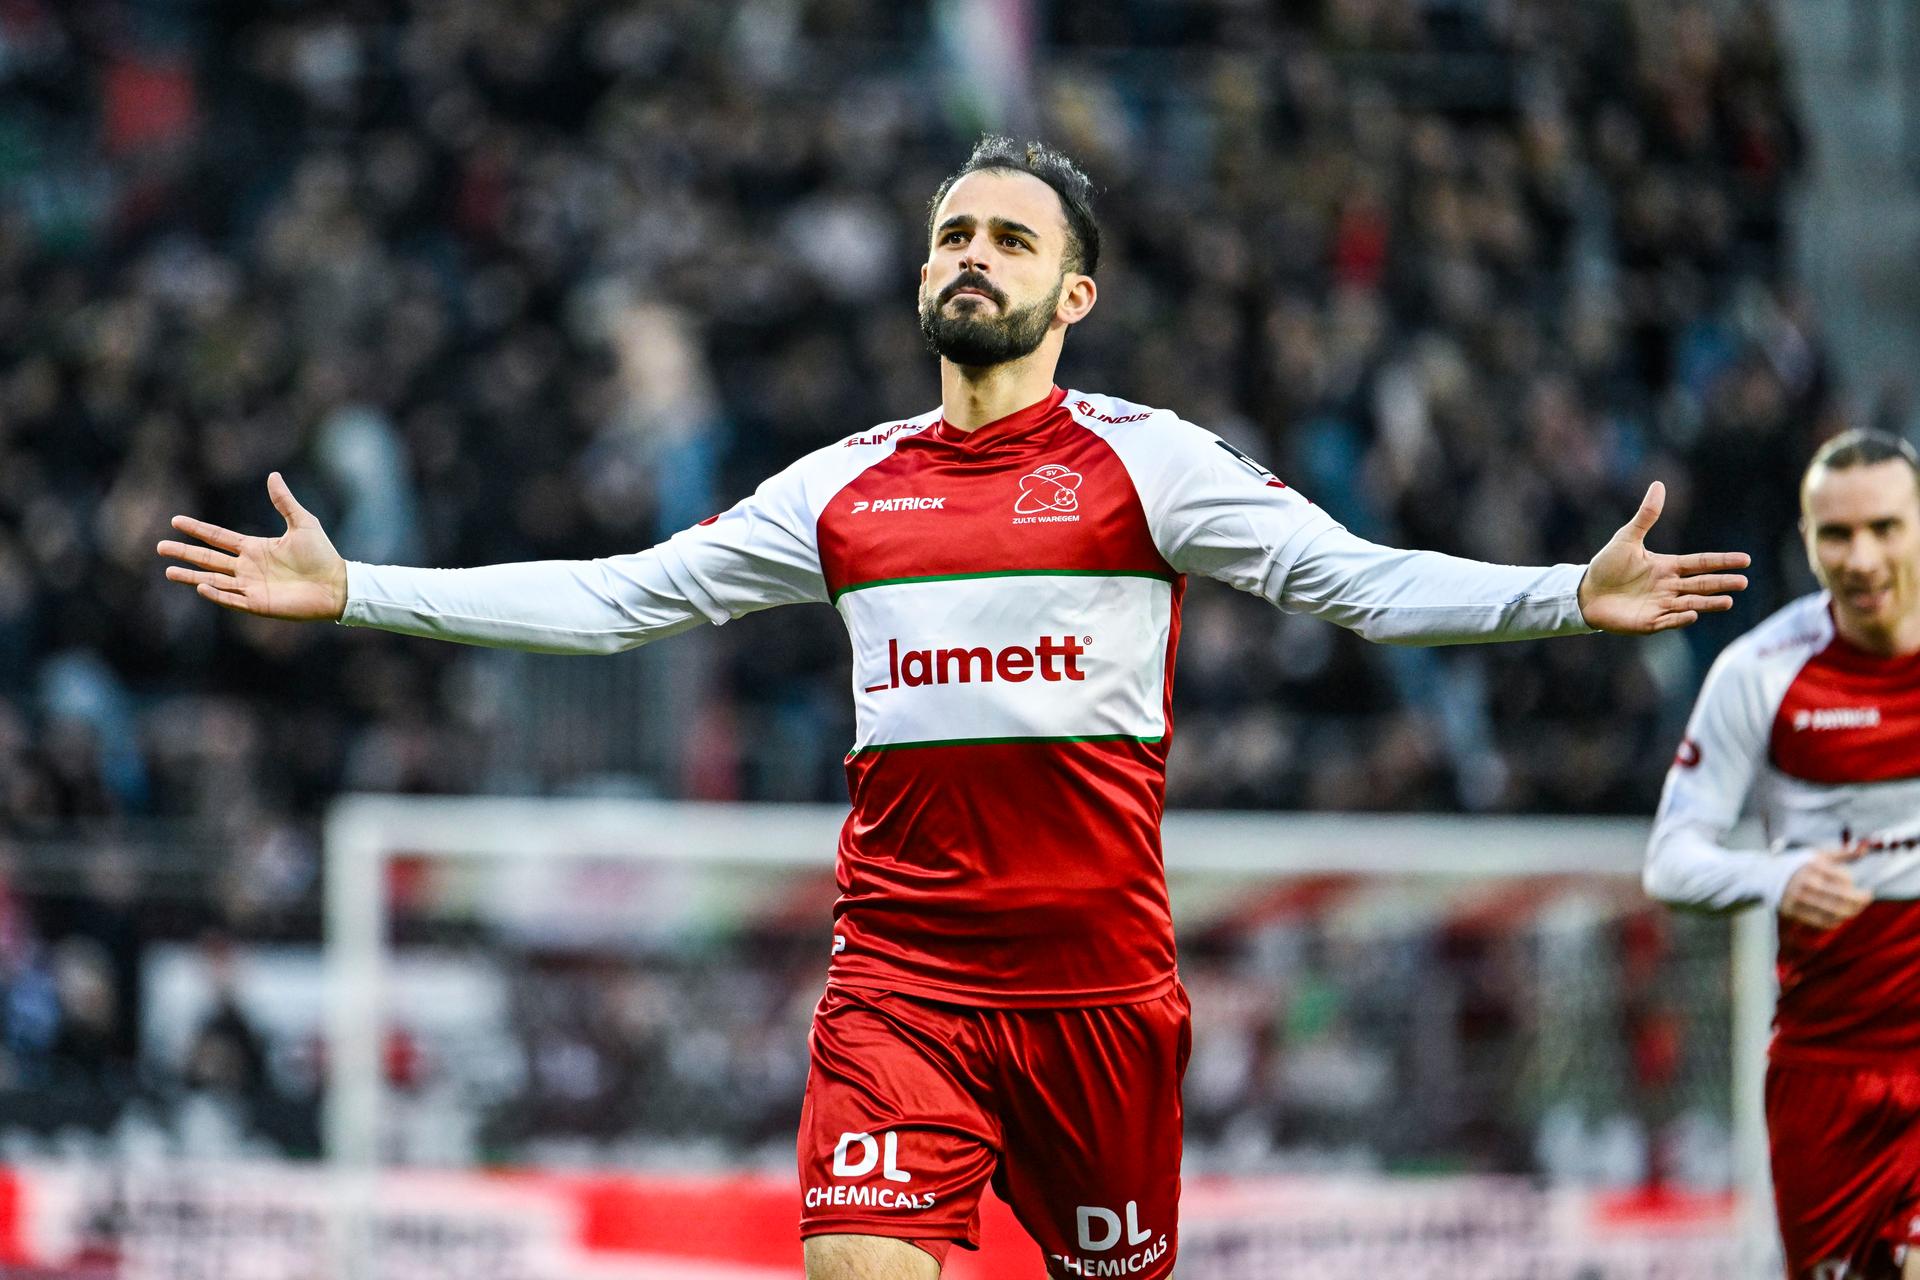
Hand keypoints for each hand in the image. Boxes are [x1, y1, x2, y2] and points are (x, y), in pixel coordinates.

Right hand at [157, 473, 347, 620]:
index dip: (198, 529)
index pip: (218, 537)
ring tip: (168, 571)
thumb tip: (273, 475)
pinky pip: (231, 599)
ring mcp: (251, 587)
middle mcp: (248, 567)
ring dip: (191, 576)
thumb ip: (284, 502)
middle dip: (184, 552)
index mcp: (255, 548)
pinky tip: (201, 586)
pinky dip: (216, 593)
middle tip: (160, 547)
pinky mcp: (258, 604)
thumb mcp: (303, 523)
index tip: (175, 521)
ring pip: (213, 580)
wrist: (337, 585)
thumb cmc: (322, 555)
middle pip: (208, 559)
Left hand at [1577, 482, 1750, 632]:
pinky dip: (1681, 618)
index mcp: (1667, 566)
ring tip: (1728, 601)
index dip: (1722, 561)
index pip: (1701, 563)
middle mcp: (1669, 586)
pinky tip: (1693, 614)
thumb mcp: (1627, 538)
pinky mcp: (1649, 622)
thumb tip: (1659, 485)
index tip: (1745, 560)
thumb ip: (1646, 516)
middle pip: (1701, 584)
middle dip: (1722, 583)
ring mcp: (1661, 605)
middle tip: (1743, 582)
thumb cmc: (1607, 566)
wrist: (1585, 592)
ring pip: (1691, 603)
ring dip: (1708, 603)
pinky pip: (1669, 620)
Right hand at [1779, 841, 1872, 929]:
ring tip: (1855, 909)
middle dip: (1859, 901)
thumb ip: (1842, 853)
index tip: (1861, 887)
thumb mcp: (1818, 855)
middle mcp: (1806, 882)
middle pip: (1841, 898)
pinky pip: (1820, 921)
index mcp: (1813, 866)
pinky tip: (1840, 918)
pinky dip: (1834, 922)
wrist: (1767, 875)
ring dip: (1849, 913)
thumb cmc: (1799, 865)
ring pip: (1833, 912)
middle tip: (1866, 899)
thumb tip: (1864, 849)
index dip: (1854, 884)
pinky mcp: (1793, 911)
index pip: (1843, 878)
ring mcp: (1799, 898)